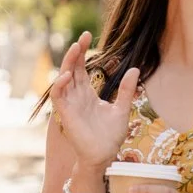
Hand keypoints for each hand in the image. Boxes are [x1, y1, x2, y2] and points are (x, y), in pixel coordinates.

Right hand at [49, 31, 138, 169]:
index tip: (87, 36)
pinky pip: (58, 96)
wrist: (104, 156)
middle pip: (71, 69)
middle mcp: (76, 96)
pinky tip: (68, 75)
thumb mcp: (122, 109)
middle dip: (75, 52)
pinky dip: (60, 84)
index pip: (81, 68)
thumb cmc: (111, 136)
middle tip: (82, 37)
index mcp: (87, 94)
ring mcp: (70, 104)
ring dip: (67, 63)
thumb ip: (126, 90)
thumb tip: (134, 69)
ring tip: (75, 48)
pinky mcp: (65, 114)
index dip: (82, 52)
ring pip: (63, 79)